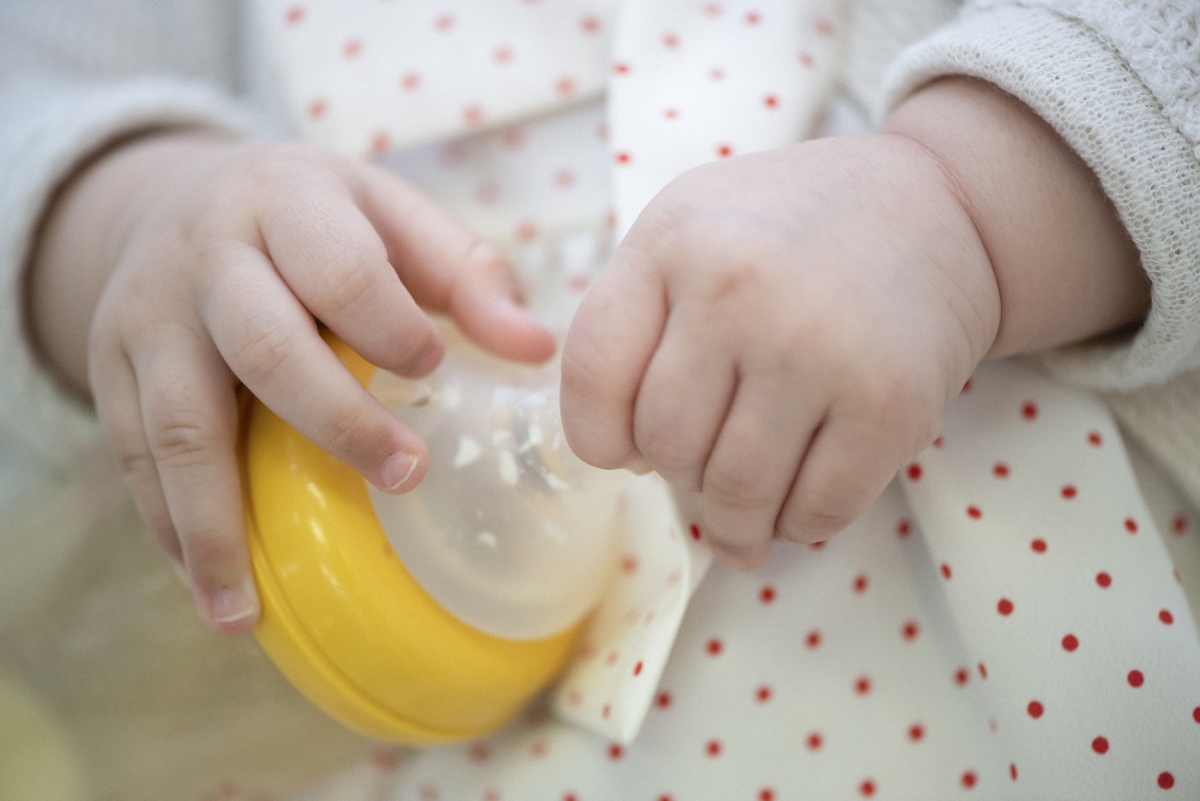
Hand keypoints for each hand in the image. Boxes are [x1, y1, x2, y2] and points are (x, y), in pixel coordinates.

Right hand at [29, 133, 554, 632]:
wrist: (176, 197)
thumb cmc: (311, 219)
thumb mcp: (388, 215)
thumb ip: (465, 275)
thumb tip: (537, 349)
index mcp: (287, 202)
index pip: (339, 268)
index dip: (390, 324)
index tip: (433, 366)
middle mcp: (205, 255)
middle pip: (263, 345)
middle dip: (336, 420)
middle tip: (406, 478)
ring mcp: (143, 315)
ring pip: (177, 422)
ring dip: (215, 522)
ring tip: (246, 614)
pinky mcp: (106, 365)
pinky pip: (131, 455)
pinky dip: (168, 524)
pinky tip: (207, 584)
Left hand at [561, 78, 1146, 568]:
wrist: (939, 210)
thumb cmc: (792, 236)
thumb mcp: (691, 231)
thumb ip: (636, 321)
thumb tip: (624, 457)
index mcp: (671, 243)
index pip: (591, 374)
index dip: (599, 436)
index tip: (628, 451)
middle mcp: (738, 288)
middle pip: (666, 445)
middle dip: (681, 477)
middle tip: (706, 472)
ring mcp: (817, 346)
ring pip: (737, 492)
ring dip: (736, 523)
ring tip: (743, 521)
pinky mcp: (891, 401)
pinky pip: (818, 508)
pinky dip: (801, 526)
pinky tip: (798, 509)